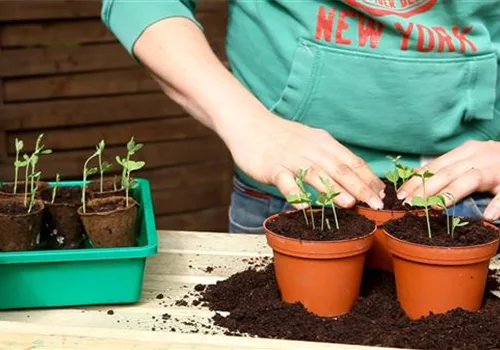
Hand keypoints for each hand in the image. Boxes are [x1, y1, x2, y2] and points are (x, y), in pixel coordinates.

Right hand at [224, 112, 384, 208]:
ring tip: (349, 203)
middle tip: (376, 205)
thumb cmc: (283, 137)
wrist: (251, 124)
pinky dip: (294, 193)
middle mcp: (312, 149)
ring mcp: (292, 158)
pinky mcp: (272, 167)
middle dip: (361, 187)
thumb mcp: (312, 142)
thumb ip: (331, 158)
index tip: (383, 195)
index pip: (353, 162)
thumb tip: (355, 177)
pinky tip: (302, 206)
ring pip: (316, 173)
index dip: (370, 179)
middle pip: (340, 169)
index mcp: (325, 143)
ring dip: (334, 189)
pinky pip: (285, 181)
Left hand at [397, 140, 499, 220]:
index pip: (435, 166)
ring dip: (451, 193)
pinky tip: (488, 216)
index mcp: (466, 152)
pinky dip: (497, 204)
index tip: (399, 194)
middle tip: (409, 203)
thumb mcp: (472, 158)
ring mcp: (497, 169)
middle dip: (425, 188)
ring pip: (471, 179)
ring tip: (435, 207)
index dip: (416, 180)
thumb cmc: (497, 160)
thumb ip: (450, 167)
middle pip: (447, 172)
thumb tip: (419, 177)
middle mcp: (479, 157)